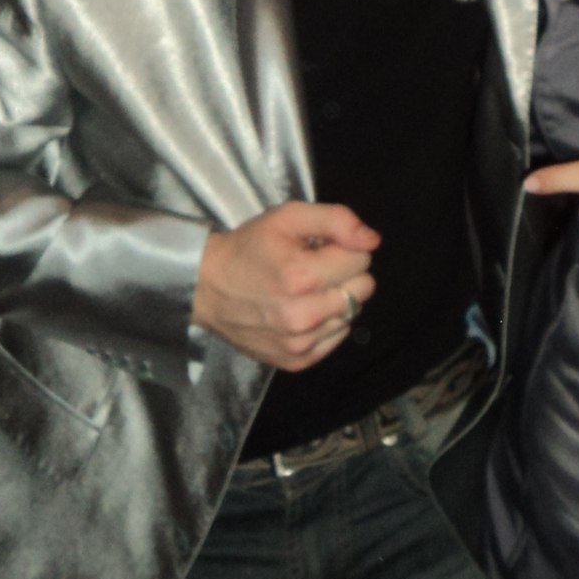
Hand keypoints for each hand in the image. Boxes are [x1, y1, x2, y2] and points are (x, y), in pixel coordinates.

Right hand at [192, 201, 378, 370]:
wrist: (206, 287)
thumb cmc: (249, 248)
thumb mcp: (287, 217)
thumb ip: (336, 220)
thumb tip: (372, 240)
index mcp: (303, 276)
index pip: (361, 259)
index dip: (344, 248)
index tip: (320, 248)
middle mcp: (304, 316)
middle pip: (363, 289)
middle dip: (344, 273)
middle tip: (315, 268)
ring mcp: (300, 343)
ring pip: (352, 314)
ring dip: (335, 299)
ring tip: (305, 290)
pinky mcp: (296, 361)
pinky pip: (337, 338)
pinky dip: (326, 323)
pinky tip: (303, 310)